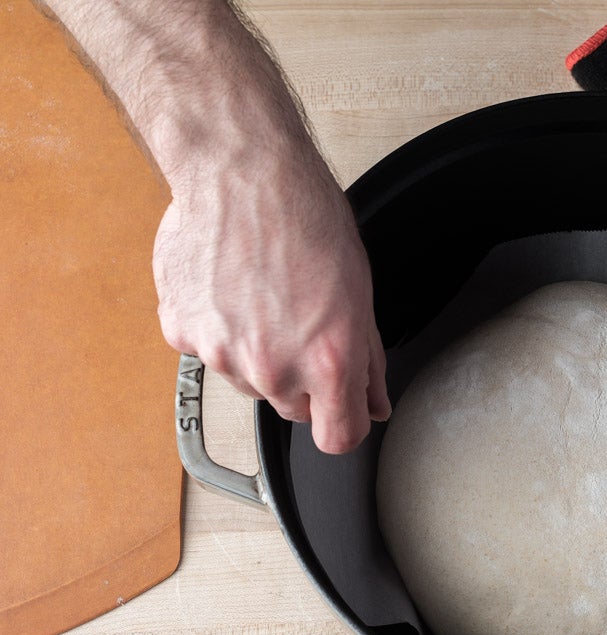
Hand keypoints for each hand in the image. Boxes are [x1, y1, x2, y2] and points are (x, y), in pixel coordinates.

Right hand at [154, 146, 390, 453]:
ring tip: (266, 296)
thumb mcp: (359, 293)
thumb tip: (373, 402)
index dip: (344, 423)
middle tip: (304, 324)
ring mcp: (222, 354)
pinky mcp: (183, 333)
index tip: (343, 410)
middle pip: (293, 409)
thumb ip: (367, 360)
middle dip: (304, 380)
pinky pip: (209, 351)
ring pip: (249, 381)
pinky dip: (220, 330)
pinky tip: (232, 288)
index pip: (337, 439)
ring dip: (259, 354)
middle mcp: (273, 366)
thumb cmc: (306, 220)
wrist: (242, 173)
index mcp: (327, 361)